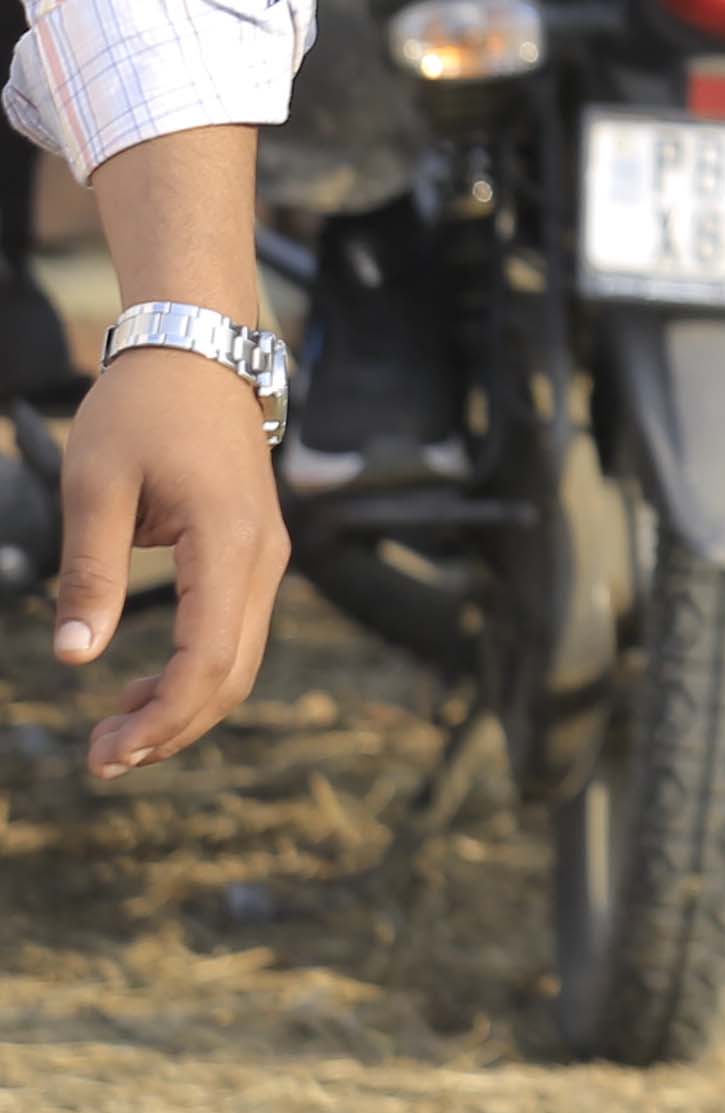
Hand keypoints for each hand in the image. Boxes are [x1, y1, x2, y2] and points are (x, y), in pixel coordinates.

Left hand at [52, 337, 288, 781]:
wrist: (197, 352)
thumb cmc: (141, 411)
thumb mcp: (96, 487)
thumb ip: (88, 574)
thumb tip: (73, 657)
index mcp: (229, 544)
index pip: (210, 658)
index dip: (164, 717)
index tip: (108, 751)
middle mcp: (262, 559)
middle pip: (234, 674)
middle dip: (172, 728)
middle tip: (100, 760)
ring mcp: (265, 558)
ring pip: (239, 661)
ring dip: (183, 708)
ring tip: (112, 735)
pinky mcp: (252, 555)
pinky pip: (234, 634)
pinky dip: (194, 675)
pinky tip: (141, 691)